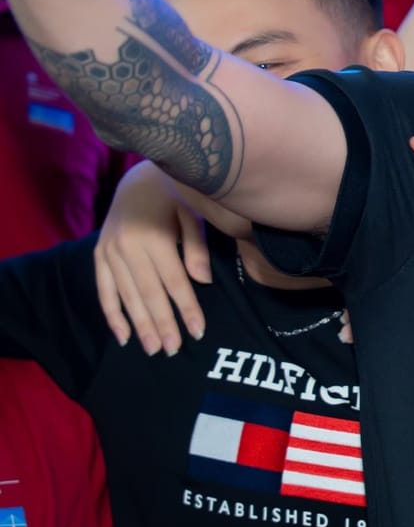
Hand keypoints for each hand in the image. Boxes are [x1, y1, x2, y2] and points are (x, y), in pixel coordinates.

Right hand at [94, 159, 210, 354]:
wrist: (138, 177)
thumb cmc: (175, 194)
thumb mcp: (192, 212)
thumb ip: (196, 246)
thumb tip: (202, 281)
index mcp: (154, 236)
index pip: (174, 281)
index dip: (187, 308)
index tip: (199, 331)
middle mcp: (128, 247)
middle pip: (149, 294)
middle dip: (163, 323)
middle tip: (174, 349)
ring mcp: (109, 252)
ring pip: (126, 296)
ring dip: (139, 325)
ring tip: (153, 349)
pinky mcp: (98, 255)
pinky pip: (104, 290)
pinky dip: (112, 315)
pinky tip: (123, 336)